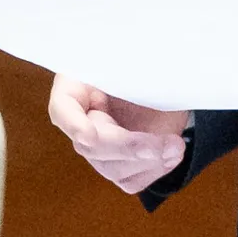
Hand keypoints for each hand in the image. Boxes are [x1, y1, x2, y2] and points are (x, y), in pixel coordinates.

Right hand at [48, 74, 191, 193]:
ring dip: (147, 161)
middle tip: (159, 145)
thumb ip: (129, 70)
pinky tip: (172, 152)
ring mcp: (101, 144)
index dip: (72, 124)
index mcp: (78, 84)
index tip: (89, 135)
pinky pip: (131, 179)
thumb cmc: (149, 60)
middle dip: (128, 147)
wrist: (172, 78)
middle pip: (90, 145)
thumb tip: (130, 87)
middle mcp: (84, 118)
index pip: (62, 107)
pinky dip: (154, 169)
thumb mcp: (138, 58)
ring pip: (111, 168)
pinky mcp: (121, 163)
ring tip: (175, 145)